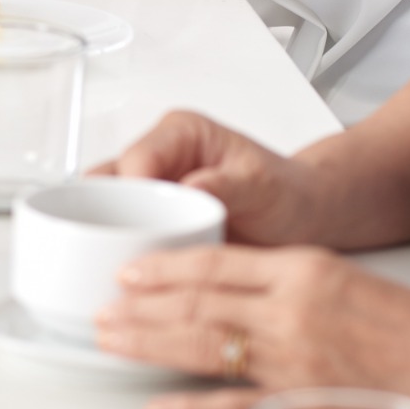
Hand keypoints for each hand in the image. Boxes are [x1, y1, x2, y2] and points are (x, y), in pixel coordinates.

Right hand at [92, 110, 322, 246]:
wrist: (304, 221)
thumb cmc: (289, 194)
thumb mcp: (264, 186)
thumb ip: (228, 185)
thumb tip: (191, 188)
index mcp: (180, 134)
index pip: (137, 157)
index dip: (131, 192)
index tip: (143, 225)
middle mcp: (157, 157)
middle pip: (108, 182)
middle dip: (108, 218)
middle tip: (125, 253)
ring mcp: (150, 191)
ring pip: (105, 209)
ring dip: (111, 238)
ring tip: (128, 267)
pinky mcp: (149, 221)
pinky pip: (121, 233)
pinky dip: (122, 253)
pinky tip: (134, 274)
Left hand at [95, 245, 409, 408]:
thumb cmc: (405, 319)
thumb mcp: (335, 271)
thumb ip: (274, 274)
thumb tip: (211, 280)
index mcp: (299, 270)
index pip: (213, 264)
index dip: (163, 268)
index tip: (128, 273)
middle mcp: (291, 311)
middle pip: (197, 305)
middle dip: (141, 307)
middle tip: (102, 308)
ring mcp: (295, 359)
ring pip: (205, 347)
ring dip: (150, 343)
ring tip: (111, 339)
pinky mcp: (304, 402)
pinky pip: (236, 408)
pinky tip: (159, 407)